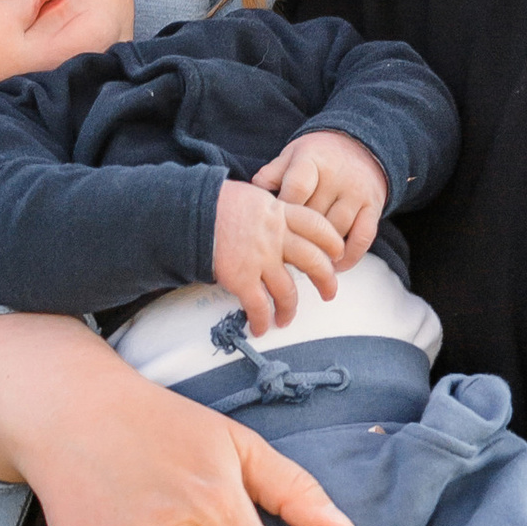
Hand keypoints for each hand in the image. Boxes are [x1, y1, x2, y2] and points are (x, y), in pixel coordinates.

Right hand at [211, 175, 345, 330]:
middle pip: (313, 261)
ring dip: (290, 309)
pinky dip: (262, 321)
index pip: (318, 226)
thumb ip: (273, 212)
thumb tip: (282, 223)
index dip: (332, 242)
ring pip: (288, 291)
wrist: (189, 211)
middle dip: (326, 281)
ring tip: (286, 319)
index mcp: (280, 213)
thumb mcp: (254, 197)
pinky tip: (261, 328)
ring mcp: (259, 259)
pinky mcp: (241, 278)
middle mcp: (276, 236)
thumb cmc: (217, 203)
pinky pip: (258, 306)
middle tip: (329, 292)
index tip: (337, 254)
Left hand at [252, 129, 388, 274]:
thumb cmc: (316, 157)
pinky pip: (363, 238)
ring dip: (321, 251)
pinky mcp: (374, 207)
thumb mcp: (292, 155)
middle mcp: (338, 176)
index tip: (273, 229)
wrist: (359, 145)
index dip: (283, 212)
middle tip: (283, 254)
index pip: (297, 189)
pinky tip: (335, 265)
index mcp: (313, 161)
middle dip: (297, 236)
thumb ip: (272, 173)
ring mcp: (357, 193)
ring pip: (337, 231)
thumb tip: (254, 193)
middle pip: (315, 216)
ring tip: (304, 263)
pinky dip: (350, 256)